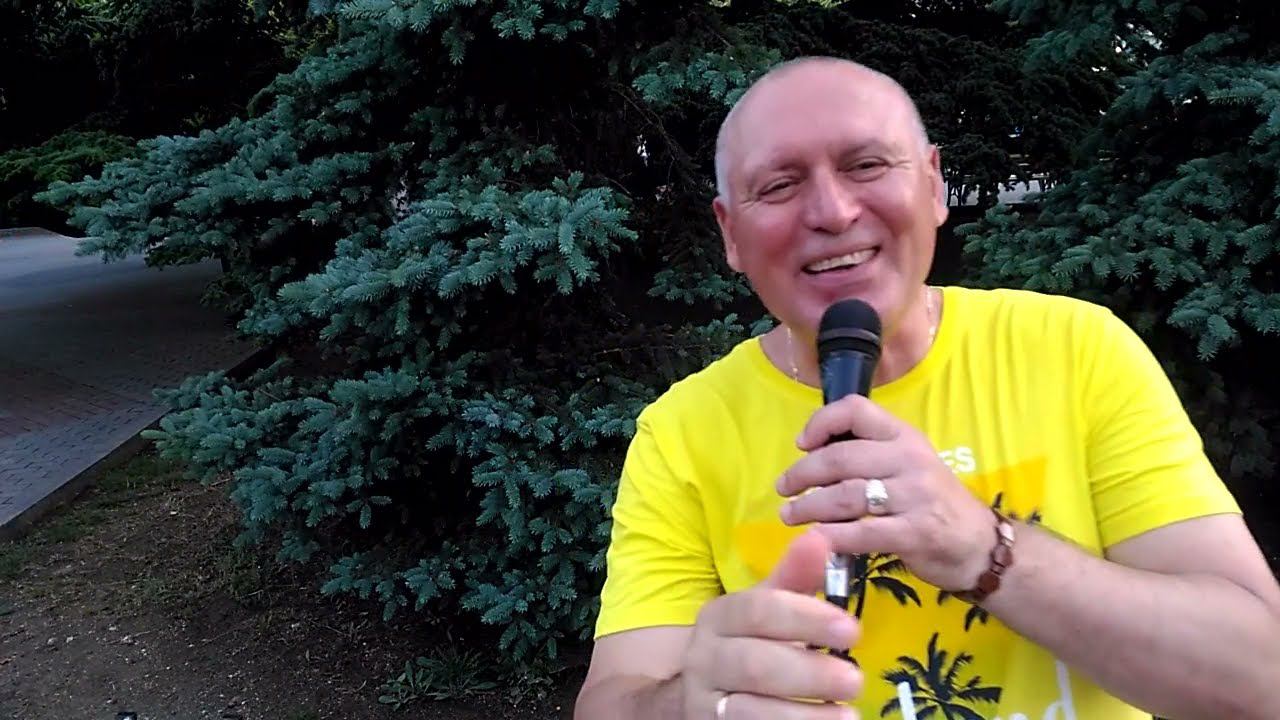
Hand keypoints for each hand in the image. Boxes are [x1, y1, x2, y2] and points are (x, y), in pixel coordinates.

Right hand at [681, 530, 862, 719]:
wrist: (700, 695)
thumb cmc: (746, 644)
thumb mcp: (767, 610)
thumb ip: (795, 579)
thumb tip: (822, 539)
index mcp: (719, 617)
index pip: (758, 611)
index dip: (805, 619)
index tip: (852, 630)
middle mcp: (704, 658)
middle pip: (755, 664)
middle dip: (809, 673)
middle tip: (855, 680)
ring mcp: (706, 701)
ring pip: (749, 710)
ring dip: (803, 715)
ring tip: (848, 715)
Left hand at [775, 394, 993, 592]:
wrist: (981, 545)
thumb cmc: (934, 502)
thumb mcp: (908, 464)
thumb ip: (870, 454)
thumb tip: (814, 452)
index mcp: (904, 437)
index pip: (856, 410)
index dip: (821, 422)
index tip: (802, 444)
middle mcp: (909, 459)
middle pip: (841, 457)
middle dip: (803, 473)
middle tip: (784, 487)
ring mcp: (915, 496)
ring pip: (845, 495)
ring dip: (809, 506)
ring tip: (790, 514)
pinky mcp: (915, 533)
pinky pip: (863, 532)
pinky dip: (833, 536)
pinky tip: (817, 539)